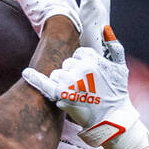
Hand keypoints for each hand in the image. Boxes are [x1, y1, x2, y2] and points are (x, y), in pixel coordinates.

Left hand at [22, 40, 148, 148]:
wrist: (113, 120)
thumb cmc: (117, 95)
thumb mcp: (121, 68)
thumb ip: (115, 46)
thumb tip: (105, 28)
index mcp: (93, 59)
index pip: (78, 55)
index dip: (81, 66)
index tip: (88, 78)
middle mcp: (81, 68)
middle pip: (66, 64)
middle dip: (71, 74)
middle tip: (84, 89)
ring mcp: (71, 81)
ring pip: (57, 74)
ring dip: (62, 83)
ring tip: (76, 95)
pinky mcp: (63, 95)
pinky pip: (45, 83)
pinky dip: (34, 78)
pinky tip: (26, 73)